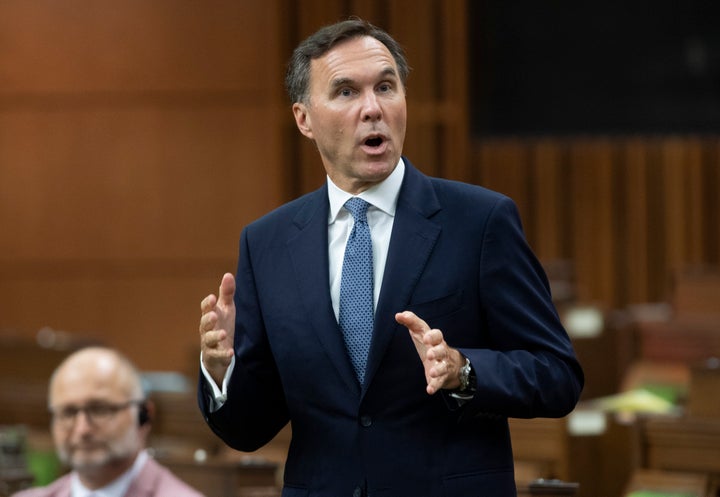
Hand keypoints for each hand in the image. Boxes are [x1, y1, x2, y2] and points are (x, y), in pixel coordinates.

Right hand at [199, 272, 235, 386]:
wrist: (219, 351)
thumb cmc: (222, 325)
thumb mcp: (226, 309)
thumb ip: (227, 293)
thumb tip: (228, 274)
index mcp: (210, 316)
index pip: (205, 308)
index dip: (208, 303)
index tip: (213, 298)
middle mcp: (206, 329)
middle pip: (204, 324)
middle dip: (208, 319)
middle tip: (214, 315)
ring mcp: (209, 343)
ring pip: (208, 339)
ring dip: (215, 336)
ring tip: (223, 333)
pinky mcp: (214, 356)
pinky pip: (217, 355)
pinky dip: (223, 354)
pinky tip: (230, 352)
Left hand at [395, 311, 462, 394]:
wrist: (450, 363)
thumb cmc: (431, 344)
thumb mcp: (421, 332)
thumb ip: (411, 322)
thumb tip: (399, 314)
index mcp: (436, 340)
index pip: (437, 335)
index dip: (433, 336)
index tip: (425, 337)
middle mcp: (441, 352)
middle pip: (442, 350)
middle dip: (437, 352)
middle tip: (430, 354)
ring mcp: (443, 365)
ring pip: (443, 367)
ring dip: (438, 369)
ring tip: (432, 372)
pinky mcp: (441, 378)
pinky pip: (440, 382)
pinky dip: (435, 386)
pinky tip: (430, 390)